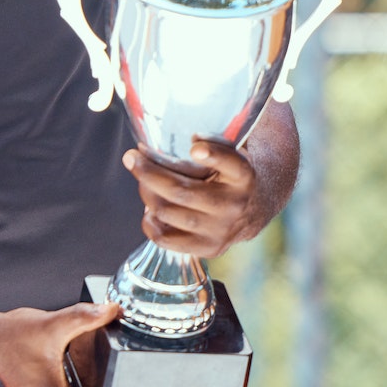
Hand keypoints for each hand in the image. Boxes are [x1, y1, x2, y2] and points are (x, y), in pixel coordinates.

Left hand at [123, 139, 259, 257]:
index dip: (213, 155)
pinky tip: (150, 208)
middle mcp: (234, 205)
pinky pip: (166, 238)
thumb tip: (188, 138)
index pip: (232, 163)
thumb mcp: (232, 152)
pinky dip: (150, 222)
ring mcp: (221, 230)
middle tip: (132, 157)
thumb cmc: (231, 174)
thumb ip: (214, 142)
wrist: (255, 209)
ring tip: (142, 179)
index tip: (195, 148)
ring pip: (168, 213)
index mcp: (244, 176)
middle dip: (149, 173)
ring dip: (147, 193)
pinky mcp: (208, 248)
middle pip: (182, 191)